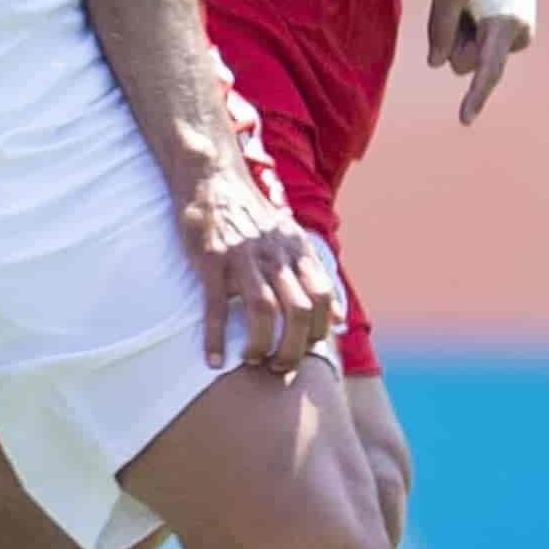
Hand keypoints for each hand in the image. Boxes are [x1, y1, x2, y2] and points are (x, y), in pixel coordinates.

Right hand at [178, 171, 336, 376]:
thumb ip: (316, 277)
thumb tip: (338, 319)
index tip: (308, 349)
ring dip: (261, 345)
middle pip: (298, 311)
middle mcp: (274, 255)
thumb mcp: (292, 240)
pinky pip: (216, 306)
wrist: (210, 181)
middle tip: (281, 368)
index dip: (320, 330)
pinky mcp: (212, 261)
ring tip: (253, 361)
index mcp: (296, 250)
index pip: (322, 297)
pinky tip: (214, 359)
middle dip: (293, 348)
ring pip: (264, 311)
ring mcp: (243, 258)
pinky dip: (215, 337)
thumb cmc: (251, 217)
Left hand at [417, 0, 539, 126]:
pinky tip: (477, 3)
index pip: (486, 70)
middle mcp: (517, 35)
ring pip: (474, 53)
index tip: (464, 120)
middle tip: (460, 5)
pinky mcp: (513, 30)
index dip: (474, 96)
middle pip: (468, 62)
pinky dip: (472, 28)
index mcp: (504, 25)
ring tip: (471, 0)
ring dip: (463, 32)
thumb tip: (437, 64)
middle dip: (455, 42)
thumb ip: (440, 29)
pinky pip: (481, 43)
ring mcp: (518, 33)